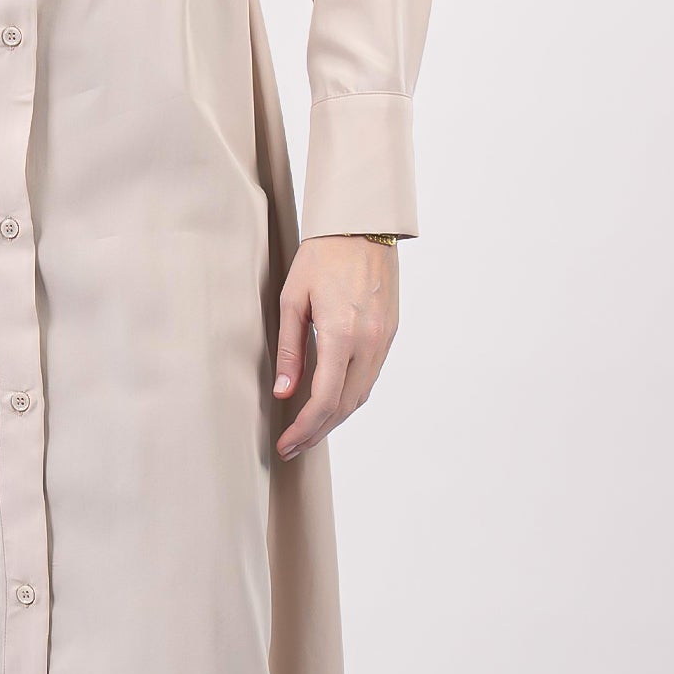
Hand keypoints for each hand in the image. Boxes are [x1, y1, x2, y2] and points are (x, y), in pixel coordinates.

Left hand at [272, 236, 399, 461]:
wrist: (363, 226)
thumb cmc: (321, 256)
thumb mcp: (292, 300)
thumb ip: (289, 350)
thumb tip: (283, 392)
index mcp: (341, 334)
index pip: (324, 400)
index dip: (303, 429)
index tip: (286, 444)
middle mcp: (369, 342)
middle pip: (345, 406)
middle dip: (317, 432)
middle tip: (293, 446)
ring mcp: (384, 339)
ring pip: (361, 395)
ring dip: (335, 418)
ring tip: (309, 429)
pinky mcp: (390, 333)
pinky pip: (371, 376)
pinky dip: (350, 396)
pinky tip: (331, 401)